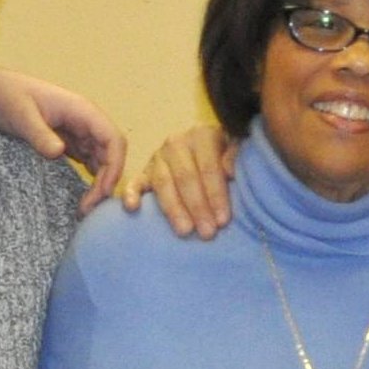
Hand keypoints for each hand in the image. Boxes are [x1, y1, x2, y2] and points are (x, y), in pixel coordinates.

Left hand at [0, 67, 126, 213]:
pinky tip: (81, 196)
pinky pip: (86, 160)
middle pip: (109, 153)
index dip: (114, 166)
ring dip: (98, 182)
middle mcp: (83, 120)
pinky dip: (89, 178)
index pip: (112, 138)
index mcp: (80, 110)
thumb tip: (59, 153)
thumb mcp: (20, 116)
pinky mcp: (66, 141)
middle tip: (89, 208)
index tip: (102, 191)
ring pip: (100, 159)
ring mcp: (76, 131)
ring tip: (85, 208)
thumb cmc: (5, 96)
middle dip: (106, 180)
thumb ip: (39, 134)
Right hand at [121, 125, 240, 237]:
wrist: (207, 148)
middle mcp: (177, 143)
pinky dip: (131, 194)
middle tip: (207, 232)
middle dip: (197, 207)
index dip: (216, 195)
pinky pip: (136, 182)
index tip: (223, 221)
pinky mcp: (144, 172)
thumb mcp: (237, 148)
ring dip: (174, 209)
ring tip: (184, 231)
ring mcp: (158, 157)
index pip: (209, 167)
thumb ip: (237, 155)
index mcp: (202, 135)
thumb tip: (230, 170)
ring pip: (164, 184)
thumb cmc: (226, 155)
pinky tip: (132, 208)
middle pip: (186, 177)